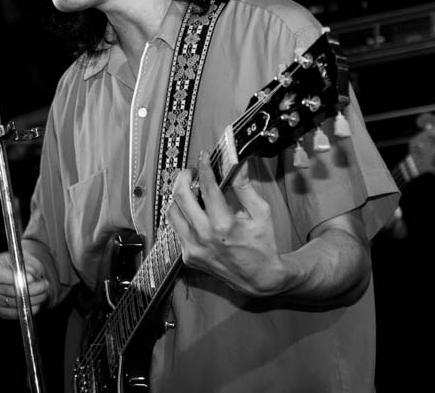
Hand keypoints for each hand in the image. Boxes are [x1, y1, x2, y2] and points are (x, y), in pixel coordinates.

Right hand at [0, 251, 49, 318]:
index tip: (31, 278)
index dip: (13, 278)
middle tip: (44, 286)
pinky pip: (12, 313)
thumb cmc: (24, 265)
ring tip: (44, 293)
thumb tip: (31, 274)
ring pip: (11, 303)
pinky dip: (26, 309)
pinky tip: (37, 303)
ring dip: (31, 300)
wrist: (22, 274)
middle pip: (5, 290)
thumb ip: (30, 266)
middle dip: (28, 289)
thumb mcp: (29, 260)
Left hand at [166, 153, 286, 296]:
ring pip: (172, 212)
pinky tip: (194, 211)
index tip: (204, 157)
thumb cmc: (262, 245)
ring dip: (178, 197)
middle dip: (183, 177)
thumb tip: (237, 163)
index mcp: (223, 225)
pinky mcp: (188, 256)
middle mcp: (203, 237)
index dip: (204, 167)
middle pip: (180, 196)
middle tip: (192, 171)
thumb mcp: (260, 212)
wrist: (259, 278)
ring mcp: (193, 249)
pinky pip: (176, 229)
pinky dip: (182, 216)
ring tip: (191, 190)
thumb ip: (245, 186)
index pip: (207, 187)